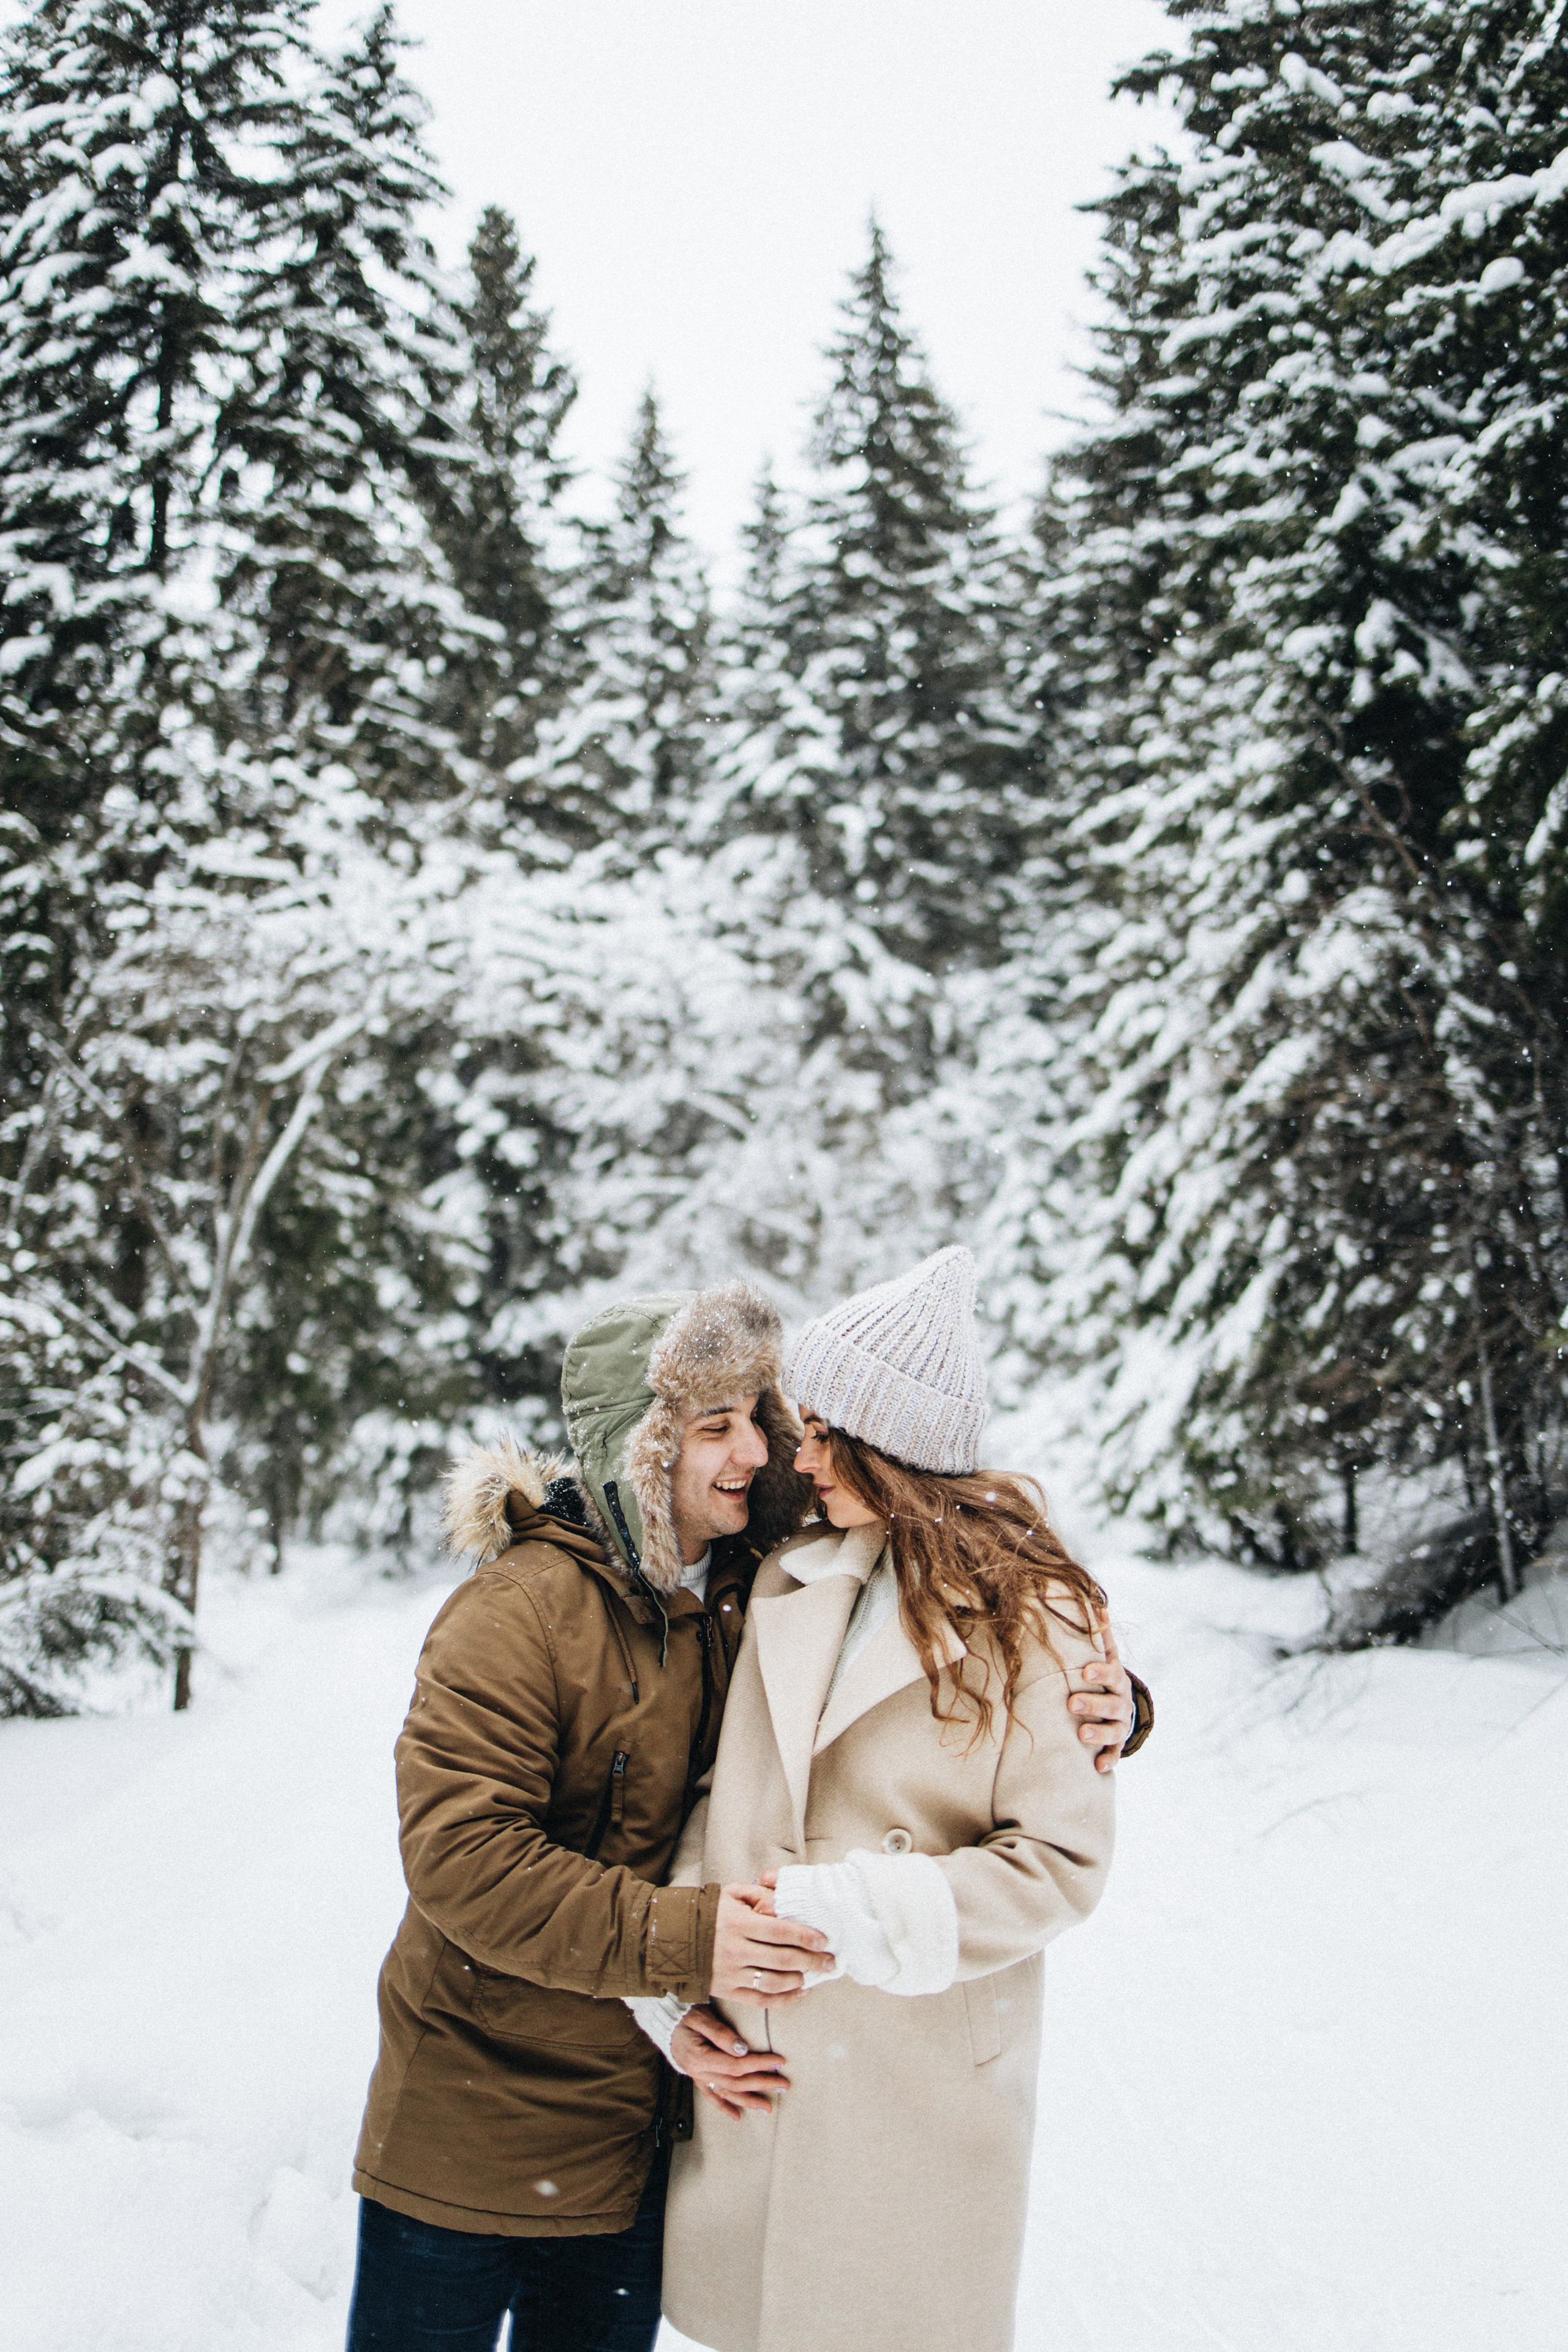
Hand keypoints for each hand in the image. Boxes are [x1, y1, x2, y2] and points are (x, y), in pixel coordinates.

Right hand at [672, 2004, 789, 2117]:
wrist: (661, 2019)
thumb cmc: (682, 2014)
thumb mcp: (701, 2017)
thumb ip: (721, 2034)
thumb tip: (743, 2049)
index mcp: (700, 2058)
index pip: (737, 2066)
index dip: (759, 2064)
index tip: (780, 2061)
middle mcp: (699, 2072)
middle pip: (736, 2083)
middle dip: (761, 2085)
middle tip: (784, 2085)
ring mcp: (697, 2077)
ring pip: (726, 2093)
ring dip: (748, 2101)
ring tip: (768, 2108)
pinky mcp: (697, 2077)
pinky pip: (711, 2096)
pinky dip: (724, 2107)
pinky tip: (737, 2117)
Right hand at [710, 1884, 832, 2005]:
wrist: (670, 1937)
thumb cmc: (706, 1912)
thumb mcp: (729, 1894)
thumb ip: (757, 1895)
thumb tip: (782, 1899)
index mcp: (738, 1923)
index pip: (780, 1931)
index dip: (805, 1936)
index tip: (824, 1940)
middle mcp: (735, 1950)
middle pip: (782, 1959)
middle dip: (812, 1961)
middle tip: (830, 1962)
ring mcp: (731, 1974)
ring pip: (774, 1982)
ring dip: (799, 1980)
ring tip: (813, 1976)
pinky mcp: (726, 1991)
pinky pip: (760, 2000)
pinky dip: (783, 2000)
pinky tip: (799, 1993)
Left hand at [1070, 1620, 1134, 1773]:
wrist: (1119, 1704)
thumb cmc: (1102, 1676)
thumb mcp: (1104, 1656)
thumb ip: (1100, 1637)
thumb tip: (1098, 1607)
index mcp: (1116, 1678)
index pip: (1111, 1673)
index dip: (1100, 1672)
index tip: (1084, 1670)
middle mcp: (1121, 1702)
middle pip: (1111, 1704)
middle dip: (1093, 1703)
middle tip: (1071, 1703)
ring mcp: (1120, 1725)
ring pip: (1114, 1730)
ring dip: (1099, 1733)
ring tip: (1081, 1734)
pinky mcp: (1116, 1745)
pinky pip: (1115, 1754)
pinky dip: (1108, 1760)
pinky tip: (1098, 1767)